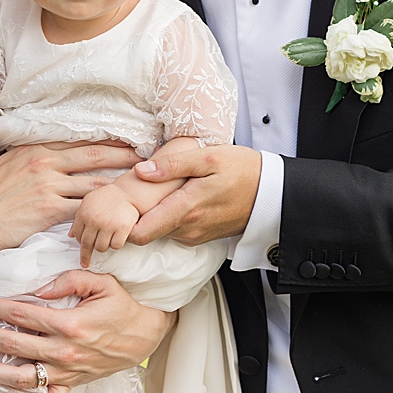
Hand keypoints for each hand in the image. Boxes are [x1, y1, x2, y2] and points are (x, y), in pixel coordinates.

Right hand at [0, 141, 141, 260]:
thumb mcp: (9, 164)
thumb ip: (35, 155)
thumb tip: (56, 150)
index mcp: (37, 148)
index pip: (81, 139)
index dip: (109, 138)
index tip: (130, 136)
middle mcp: (46, 162)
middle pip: (97, 155)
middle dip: (126, 155)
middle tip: (149, 154)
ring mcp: (49, 186)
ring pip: (95, 182)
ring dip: (121, 184)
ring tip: (142, 184)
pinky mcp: (49, 211)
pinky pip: (84, 209)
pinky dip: (104, 211)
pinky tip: (120, 213)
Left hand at [0, 270, 172, 392]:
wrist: (145, 333)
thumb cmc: (121, 305)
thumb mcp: (100, 281)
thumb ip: (68, 279)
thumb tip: (39, 288)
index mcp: (70, 324)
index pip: (23, 315)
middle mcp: (64, 352)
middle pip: (13, 343)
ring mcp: (67, 372)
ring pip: (22, 377)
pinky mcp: (73, 384)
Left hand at [70, 187, 138, 267]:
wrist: (126, 192)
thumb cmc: (106, 198)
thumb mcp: (88, 203)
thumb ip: (78, 219)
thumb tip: (70, 235)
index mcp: (84, 213)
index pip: (77, 235)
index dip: (79, 243)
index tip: (82, 249)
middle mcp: (94, 220)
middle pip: (87, 245)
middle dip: (86, 254)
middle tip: (86, 262)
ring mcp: (108, 225)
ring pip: (101, 248)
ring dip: (103, 247)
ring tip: (106, 240)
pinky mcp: (122, 228)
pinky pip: (116, 246)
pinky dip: (116, 244)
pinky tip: (117, 238)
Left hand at [128, 143, 262, 244]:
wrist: (274, 194)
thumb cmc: (244, 171)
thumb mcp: (209, 157)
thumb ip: (173, 164)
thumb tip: (141, 170)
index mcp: (185, 210)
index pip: (139, 233)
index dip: (122, 223)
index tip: (117, 204)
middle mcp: (188, 229)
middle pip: (146, 233)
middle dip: (134, 217)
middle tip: (129, 193)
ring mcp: (195, 235)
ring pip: (161, 232)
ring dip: (153, 216)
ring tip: (152, 191)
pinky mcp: (202, 236)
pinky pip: (176, 231)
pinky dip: (168, 217)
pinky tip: (173, 197)